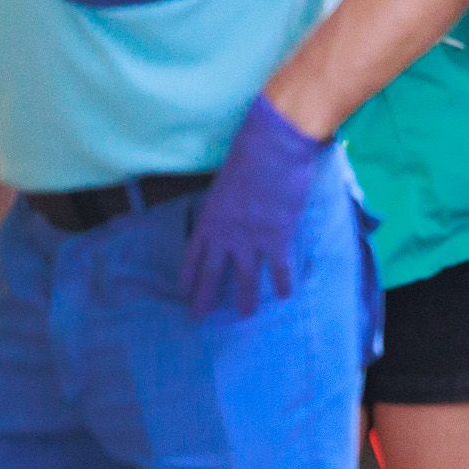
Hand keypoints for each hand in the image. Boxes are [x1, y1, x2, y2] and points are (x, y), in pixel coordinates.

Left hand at [184, 97, 329, 315]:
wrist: (271, 153)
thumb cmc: (247, 158)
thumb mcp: (225, 182)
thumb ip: (226, 202)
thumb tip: (233, 209)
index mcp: (209, 218)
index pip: (193, 254)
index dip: (188, 275)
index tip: (184, 292)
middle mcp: (226, 234)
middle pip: (212, 271)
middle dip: (206, 296)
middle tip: (201, 316)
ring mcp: (250, 239)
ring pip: (245, 276)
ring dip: (245, 297)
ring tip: (245, 314)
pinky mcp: (276, 238)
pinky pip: (279, 267)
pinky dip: (282, 282)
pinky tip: (285, 295)